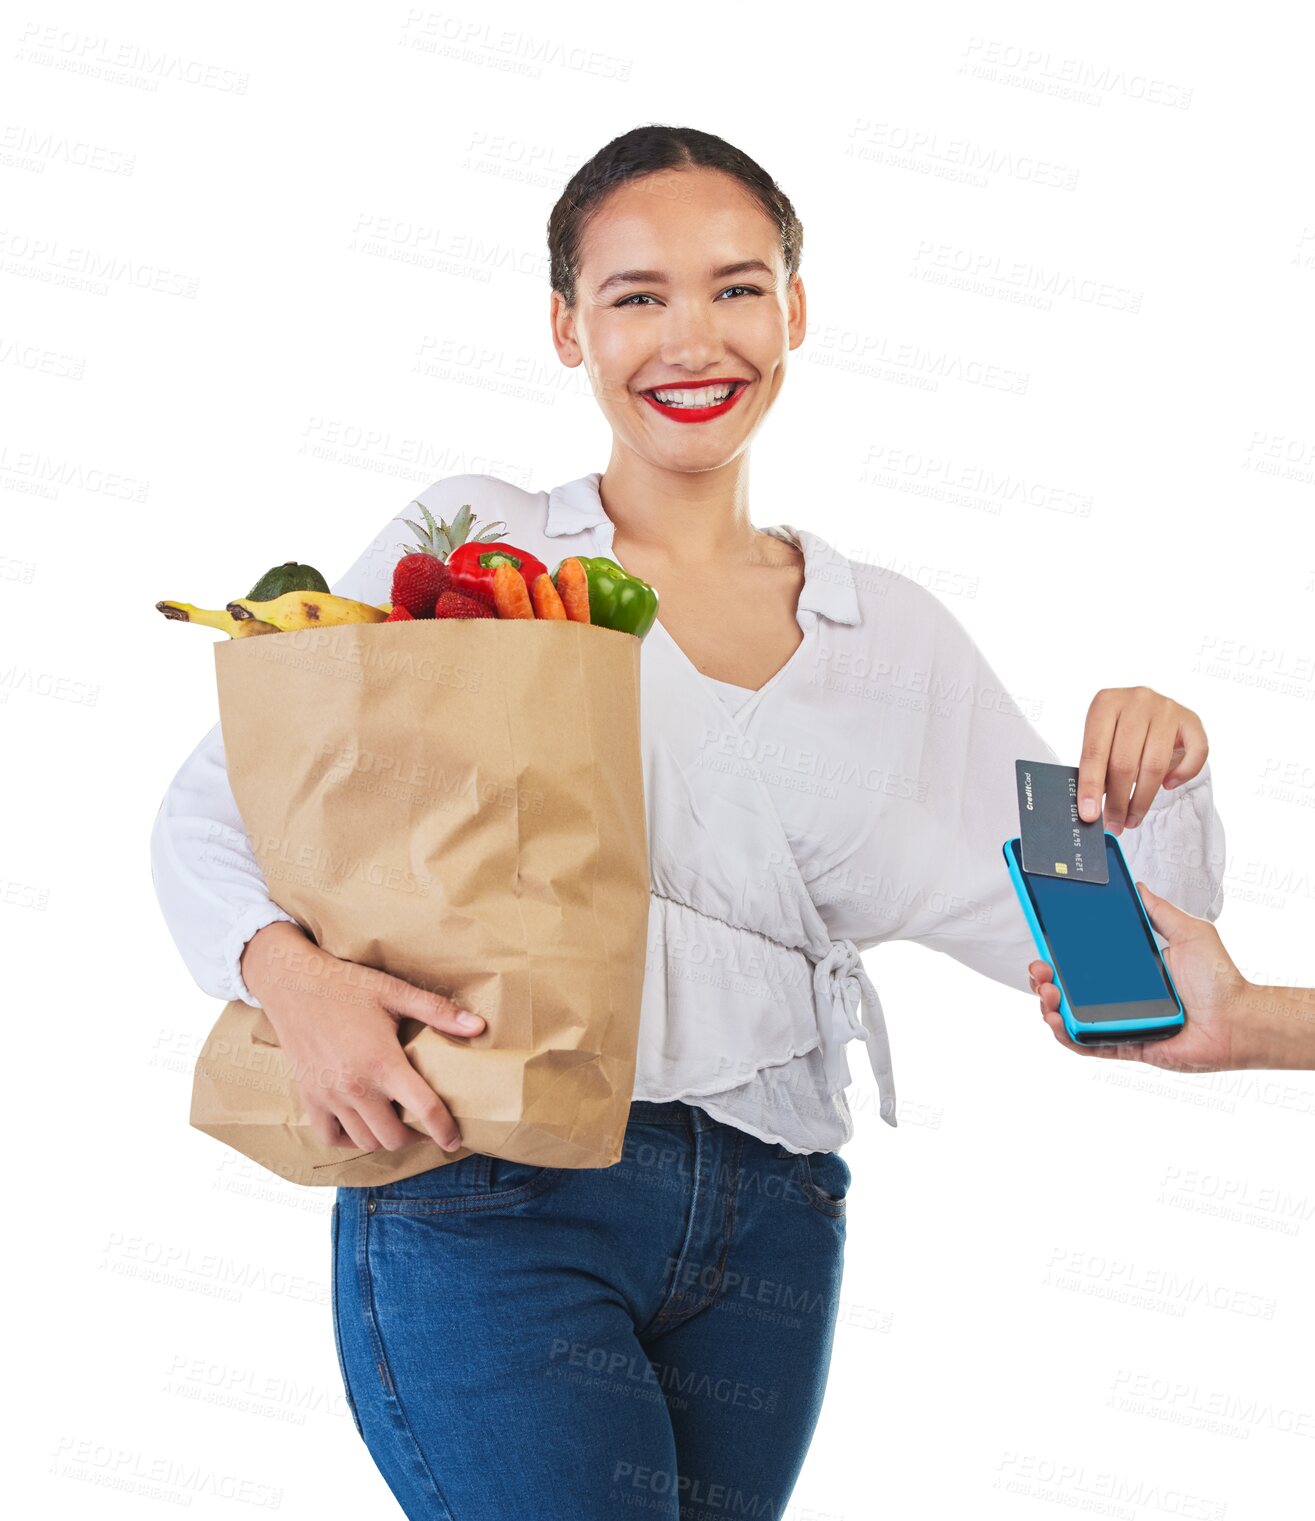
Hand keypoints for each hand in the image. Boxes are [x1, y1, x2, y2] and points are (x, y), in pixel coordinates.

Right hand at [240, 922, 485, 1152]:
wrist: (293, 983)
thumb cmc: (347, 985)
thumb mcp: (395, 992)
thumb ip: (438, 1012)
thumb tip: (479, 1026)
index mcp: (382, 1063)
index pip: (423, 1110)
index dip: (445, 1129)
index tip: (454, 1140)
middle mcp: (355, 1087)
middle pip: (393, 1137)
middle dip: (415, 1137)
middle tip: (425, 1125)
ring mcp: (329, 1096)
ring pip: (364, 1141)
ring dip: (385, 1137)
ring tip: (397, 1122)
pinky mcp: (309, 1097)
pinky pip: (330, 1137)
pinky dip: (348, 1138)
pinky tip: (362, 1123)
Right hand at [1027, 883, 1247, 1071]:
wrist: (1238, 1019)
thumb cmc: (1219, 980)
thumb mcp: (1188, 931)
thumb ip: (1159, 910)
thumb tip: (1136, 885)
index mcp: (1129, 971)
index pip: (1083, 961)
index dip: (1058, 954)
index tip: (1043, 940)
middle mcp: (1119, 997)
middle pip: (1067, 989)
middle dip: (1043, 979)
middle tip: (1039, 968)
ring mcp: (1119, 1022)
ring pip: (1069, 1018)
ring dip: (1048, 1005)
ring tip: (1047, 991)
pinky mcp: (1124, 1046)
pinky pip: (1086, 1046)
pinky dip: (1065, 1035)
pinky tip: (1056, 1020)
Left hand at [1077, 687, 1207, 832]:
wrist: (1150, 709)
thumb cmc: (1120, 729)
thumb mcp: (1102, 741)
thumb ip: (1096, 768)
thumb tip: (1091, 808)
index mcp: (1106, 702)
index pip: (1094, 751)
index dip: (1091, 786)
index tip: (1090, 814)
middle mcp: (1137, 700)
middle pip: (1125, 762)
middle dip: (1118, 801)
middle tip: (1114, 824)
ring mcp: (1166, 708)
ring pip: (1155, 764)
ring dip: (1143, 799)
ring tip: (1132, 819)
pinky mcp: (1191, 719)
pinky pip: (1194, 754)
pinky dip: (1181, 775)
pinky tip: (1167, 786)